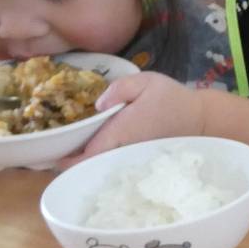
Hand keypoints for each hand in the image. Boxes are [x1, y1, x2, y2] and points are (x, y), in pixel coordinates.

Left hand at [58, 73, 206, 164]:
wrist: (200, 119)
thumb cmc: (172, 98)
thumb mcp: (147, 81)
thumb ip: (120, 88)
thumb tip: (98, 105)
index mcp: (121, 132)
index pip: (88, 154)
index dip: (67, 161)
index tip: (49, 159)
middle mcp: (124, 150)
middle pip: (90, 164)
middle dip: (70, 163)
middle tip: (48, 155)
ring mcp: (130, 159)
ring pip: (100, 166)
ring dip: (83, 163)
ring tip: (64, 154)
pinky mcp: (136, 160)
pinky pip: (112, 164)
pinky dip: (98, 162)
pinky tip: (89, 154)